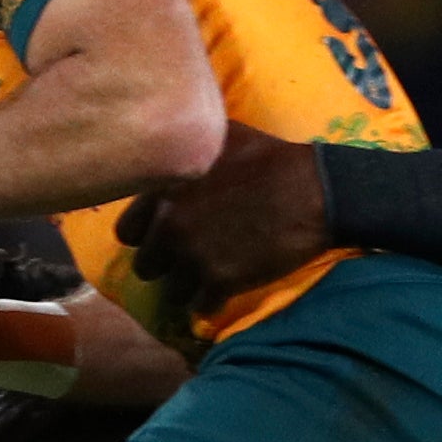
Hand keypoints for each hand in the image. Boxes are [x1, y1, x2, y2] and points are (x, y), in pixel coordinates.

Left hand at [114, 120, 326, 321]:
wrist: (315, 191)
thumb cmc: (269, 157)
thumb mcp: (217, 135)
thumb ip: (183, 148)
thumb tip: (167, 141)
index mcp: (162, 190)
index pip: (127, 232)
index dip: (147, 236)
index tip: (167, 236)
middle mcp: (170, 225)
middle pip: (145, 266)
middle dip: (166, 265)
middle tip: (191, 259)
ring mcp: (194, 256)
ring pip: (171, 291)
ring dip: (188, 287)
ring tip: (210, 277)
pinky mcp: (221, 282)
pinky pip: (200, 307)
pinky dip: (212, 303)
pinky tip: (225, 292)